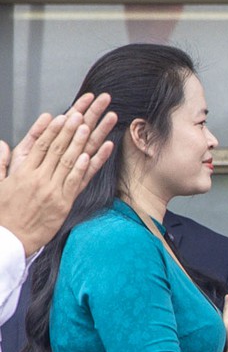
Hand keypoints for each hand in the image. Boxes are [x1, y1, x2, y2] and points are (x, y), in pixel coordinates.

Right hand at [0, 92, 115, 252]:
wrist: (9, 240)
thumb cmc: (3, 213)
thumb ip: (0, 162)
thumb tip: (2, 144)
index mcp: (22, 172)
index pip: (40, 144)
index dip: (53, 128)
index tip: (63, 114)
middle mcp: (38, 178)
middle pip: (58, 147)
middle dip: (71, 127)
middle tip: (84, 111)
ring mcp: (52, 190)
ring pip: (69, 161)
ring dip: (81, 141)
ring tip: (90, 124)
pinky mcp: (63, 203)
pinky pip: (76, 181)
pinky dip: (86, 166)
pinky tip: (94, 153)